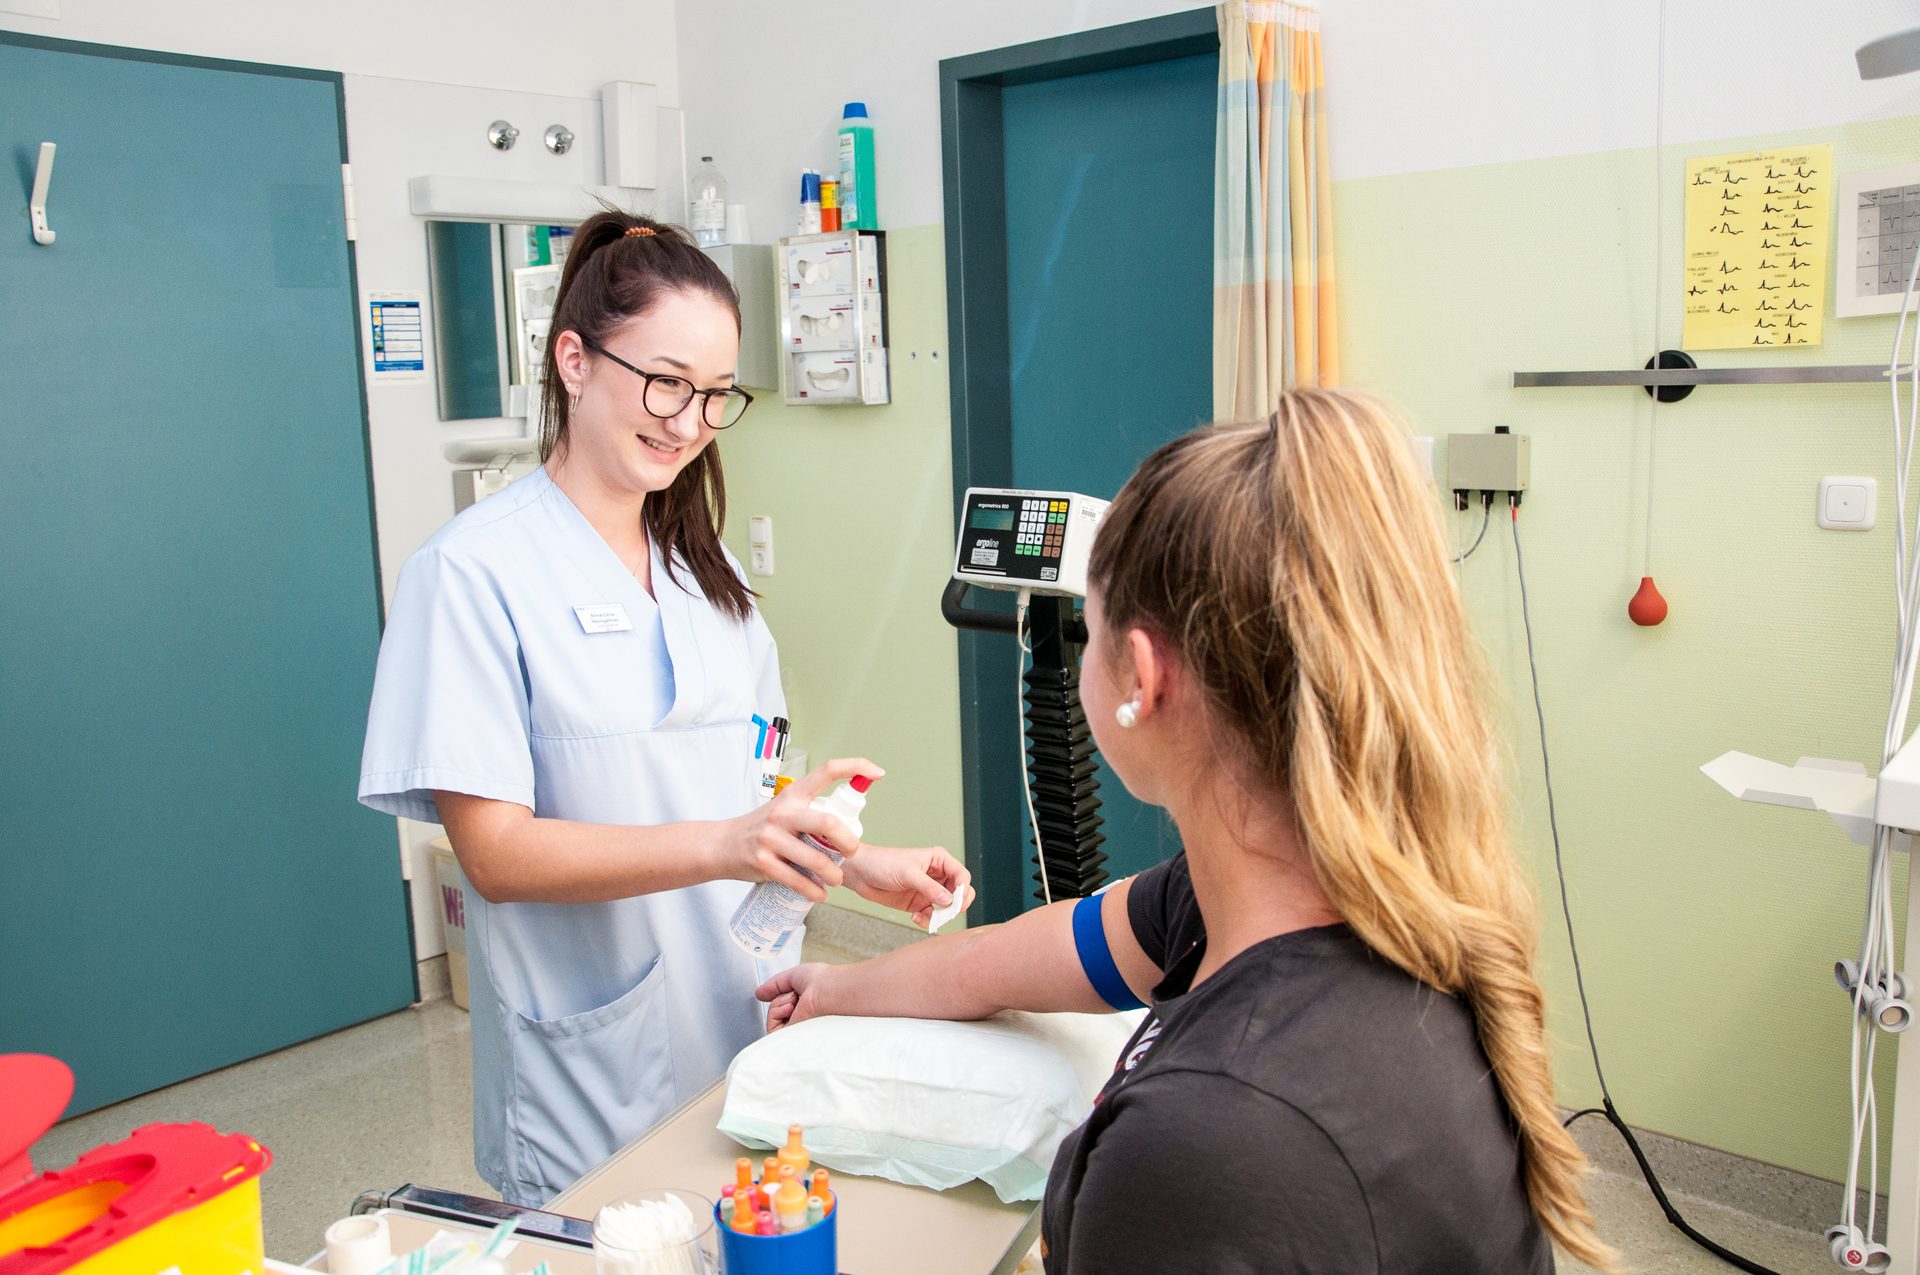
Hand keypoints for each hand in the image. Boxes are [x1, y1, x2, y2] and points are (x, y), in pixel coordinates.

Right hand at [711, 758, 881, 900]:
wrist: (722, 845)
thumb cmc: (763, 829)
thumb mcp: (785, 810)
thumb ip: (811, 813)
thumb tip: (849, 824)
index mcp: (793, 794)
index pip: (827, 771)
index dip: (856, 767)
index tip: (878, 773)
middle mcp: (783, 812)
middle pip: (828, 823)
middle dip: (848, 842)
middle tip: (851, 853)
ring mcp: (771, 837)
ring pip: (816, 859)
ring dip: (833, 875)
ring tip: (836, 880)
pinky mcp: (762, 861)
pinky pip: (797, 880)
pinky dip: (814, 891)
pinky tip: (819, 894)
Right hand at [757, 962, 833, 1029]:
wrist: (831, 991)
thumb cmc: (823, 981)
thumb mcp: (795, 976)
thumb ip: (775, 985)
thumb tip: (759, 993)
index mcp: (805, 1005)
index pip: (783, 1006)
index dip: (781, 996)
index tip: (791, 990)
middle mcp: (802, 1018)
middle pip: (775, 1012)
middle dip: (779, 999)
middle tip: (795, 994)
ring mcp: (798, 1028)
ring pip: (772, 1019)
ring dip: (778, 1005)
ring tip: (794, 1000)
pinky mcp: (792, 1037)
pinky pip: (771, 1029)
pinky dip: (775, 1013)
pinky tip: (791, 1007)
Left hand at [841, 844, 972, 929]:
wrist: (860, 873)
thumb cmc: (883, 863)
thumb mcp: (908, 873)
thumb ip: (929, 887)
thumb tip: (949, 901)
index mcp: (938, 860)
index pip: (962, 875)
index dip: (963, 889)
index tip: (956, 902)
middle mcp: (936, 875)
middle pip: (959, 893)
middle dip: (956, 905)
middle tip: (948, 913)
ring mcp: (928, 891)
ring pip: (947, 907)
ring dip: (941, 915)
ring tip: (928, 917)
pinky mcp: (918, 904)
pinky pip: (932, 916)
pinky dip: (928, 920)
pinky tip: (915, 917)